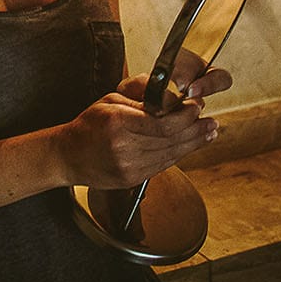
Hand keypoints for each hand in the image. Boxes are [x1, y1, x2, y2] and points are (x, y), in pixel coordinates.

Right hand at [51, 73, 224, 189]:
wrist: (68, 156)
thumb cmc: (88, 126)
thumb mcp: (110, 102)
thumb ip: (141, 103)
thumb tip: (172, 102)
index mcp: (118, 123)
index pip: (163, 124)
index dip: (185, 117)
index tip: (196, 108)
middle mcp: (124, 147)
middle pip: (172, 140)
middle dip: (196, 130)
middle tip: (212, 122)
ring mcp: (129, 166)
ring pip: (171, 154)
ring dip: (193, 143)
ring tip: (209, 133)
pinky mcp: (133, 179)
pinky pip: (162, 165)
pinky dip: (179, 154)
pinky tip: (189, 146)